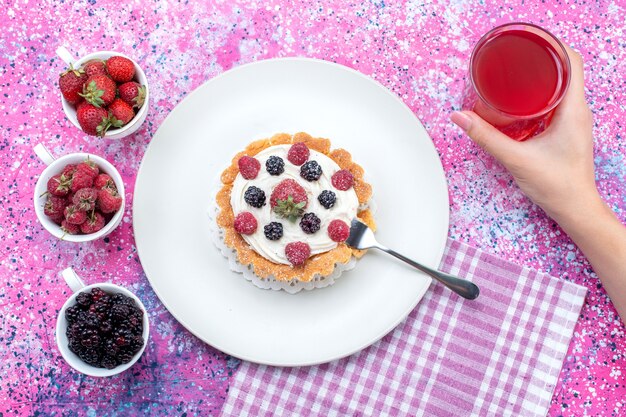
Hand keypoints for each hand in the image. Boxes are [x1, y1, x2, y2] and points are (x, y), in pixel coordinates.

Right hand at [451, 44, 599, 220]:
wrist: (574, 208)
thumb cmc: (557, 186)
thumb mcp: (515, 158)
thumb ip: (485, 137)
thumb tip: (460, 116)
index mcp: (573, 110)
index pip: (572, 61)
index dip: (551, 45)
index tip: (528, 41)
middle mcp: (578, 111)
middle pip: (565, 68)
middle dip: (539, 58)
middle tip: (513, 56)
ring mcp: (574, 120)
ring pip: (560, 85)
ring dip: (539, 76)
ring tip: (514, 73)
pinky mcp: (566, 130)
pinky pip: (556, 101)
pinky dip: (539, 94)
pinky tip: (519, 101)